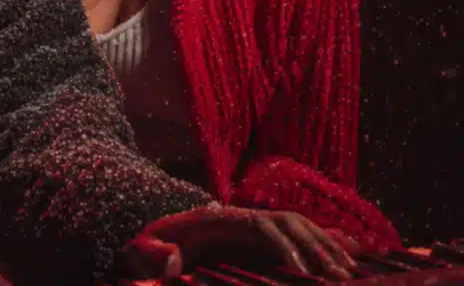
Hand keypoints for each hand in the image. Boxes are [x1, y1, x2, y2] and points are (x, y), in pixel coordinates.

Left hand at [119, 206, 359, 280]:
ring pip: (297, 225)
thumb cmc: (153, 246)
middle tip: (340, 276)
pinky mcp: (258, 235)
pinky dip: (321, 241)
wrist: (155, 237)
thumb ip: (155, 254)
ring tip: (350, 271)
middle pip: (287, 222)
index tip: (300, 270)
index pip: (260, 226)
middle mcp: (241, 216)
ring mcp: (252, 223)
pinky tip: (345, 257)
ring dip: (324, 244)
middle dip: (315, 246)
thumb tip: (172, 264)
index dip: (282, 245)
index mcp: (220, 220)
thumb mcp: (144, 250)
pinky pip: (297, 233)